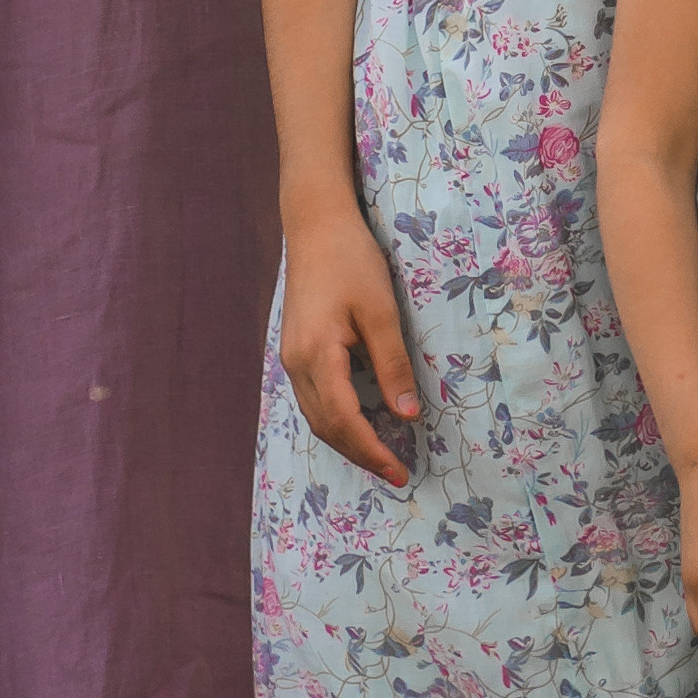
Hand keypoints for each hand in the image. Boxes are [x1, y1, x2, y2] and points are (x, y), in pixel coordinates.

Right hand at [280, 200, 420, 485]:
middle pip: (326, 427)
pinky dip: (335, 419)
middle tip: (396, 472)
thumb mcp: (381, 311)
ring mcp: (291, 358)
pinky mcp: (296, 350)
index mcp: (316, 356)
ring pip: (316, 416)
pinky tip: (357, 423)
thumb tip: (407, 416)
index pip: (344, 421)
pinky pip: (313, 399)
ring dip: (346, 441)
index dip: (371, 451)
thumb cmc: (352, 261)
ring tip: (380, 456)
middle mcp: (296, 365)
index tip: (399, 471)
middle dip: (360, 454)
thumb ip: (392, 365)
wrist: (316, 225)